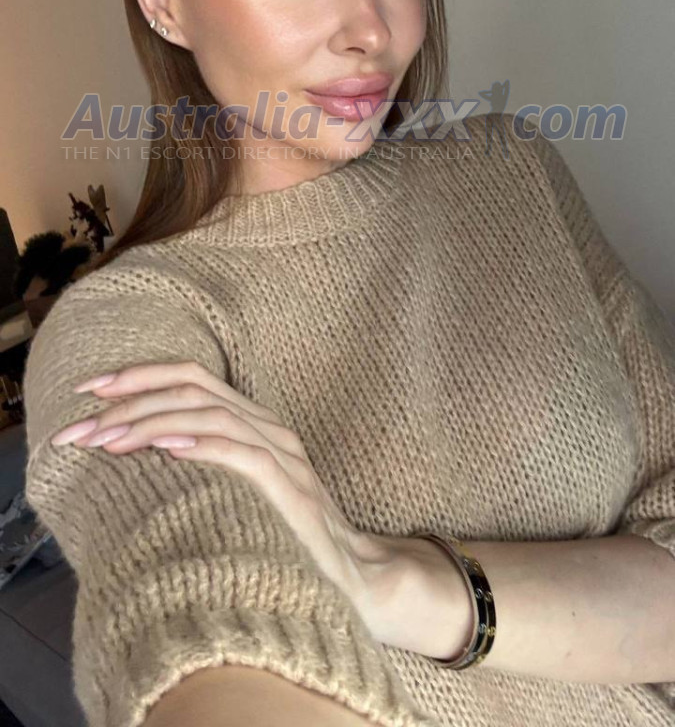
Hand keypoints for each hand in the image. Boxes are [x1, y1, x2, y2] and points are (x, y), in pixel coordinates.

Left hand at [51, 361, 375, 616]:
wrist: (354, 579)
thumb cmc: (286, 540)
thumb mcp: (237, 492)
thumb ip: (201, 465)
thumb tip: (132, 456)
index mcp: (254, 421)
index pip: (191, 376)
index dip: (138, 375)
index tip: (87, 390)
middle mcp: (268, 427)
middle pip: (193, 386)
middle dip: (129, 399)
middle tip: (81, 424)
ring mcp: (283, 455)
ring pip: (210, 413)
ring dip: (151, 423)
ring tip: (107, 440)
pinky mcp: (291, 489)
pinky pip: (243, 454)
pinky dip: (202, 445)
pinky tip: (166, 448)